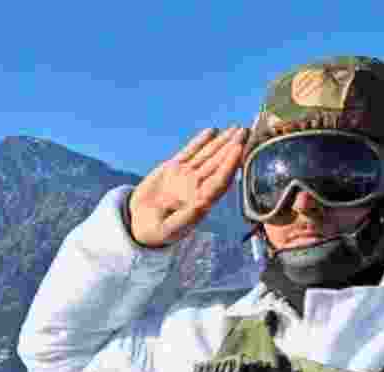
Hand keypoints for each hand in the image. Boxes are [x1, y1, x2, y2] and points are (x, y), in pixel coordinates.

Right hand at [128, 127, 246, 247]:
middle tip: (245, 130)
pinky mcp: (173, 169)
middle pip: (218, 163)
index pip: (220, 180)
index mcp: (200, 201)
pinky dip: (200, 141)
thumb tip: (204, 204)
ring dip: (222, 141)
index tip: (239, 148)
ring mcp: (186, 176)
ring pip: (208, 155)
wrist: (138, 225)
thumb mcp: (169, 229)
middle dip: (232, 147)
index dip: (230, 164)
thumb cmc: (155, 232)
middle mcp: (197, 186)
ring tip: (236, 128)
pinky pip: (189, 152)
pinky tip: (212, 131)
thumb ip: (186, 217)